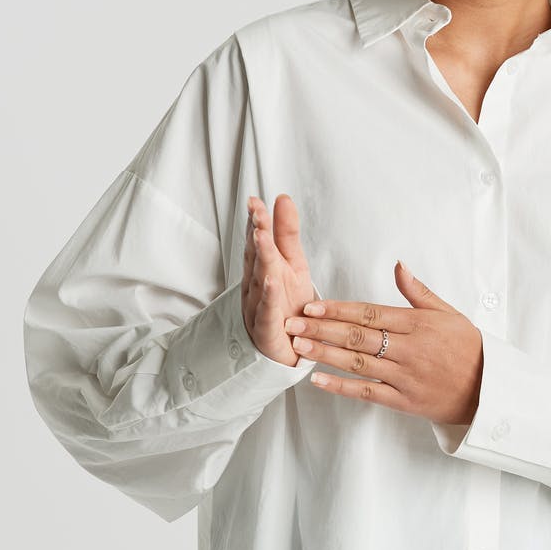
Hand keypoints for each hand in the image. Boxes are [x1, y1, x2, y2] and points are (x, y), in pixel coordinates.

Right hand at [241, 194, 316, 366]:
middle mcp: (257, 286)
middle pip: (257, 256)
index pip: (258, 241)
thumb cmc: (289, 307)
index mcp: (263, 269)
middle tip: (257, 211)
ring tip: (261, 236)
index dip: (257, 221)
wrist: (290, 351)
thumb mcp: (293, 265)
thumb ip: (287, 233)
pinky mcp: (266, 331)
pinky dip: (268, 298)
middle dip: (257, 233)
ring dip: (260, 258)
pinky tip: (271, 281)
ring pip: (259, 280)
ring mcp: (259, 308)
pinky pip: (267, 313)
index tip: (256, 202)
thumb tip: (282, 198)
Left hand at [283, 260, 483, 427]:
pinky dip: (342, 387)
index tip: (311, 306)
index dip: (338, 309)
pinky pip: (369, 393)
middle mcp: (410, 349)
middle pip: (358, 336)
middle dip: (322, 329)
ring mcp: (406, 377)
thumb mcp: (448, 313)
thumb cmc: (468, 348)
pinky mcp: (406, 402)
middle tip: (291, 323)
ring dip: (325, 354)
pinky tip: (318, 380)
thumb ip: (419, 292)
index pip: (370, 313)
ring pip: (359, 363)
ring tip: (299, 345)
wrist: (491, 390)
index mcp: (418, 324)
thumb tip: (399, 265)